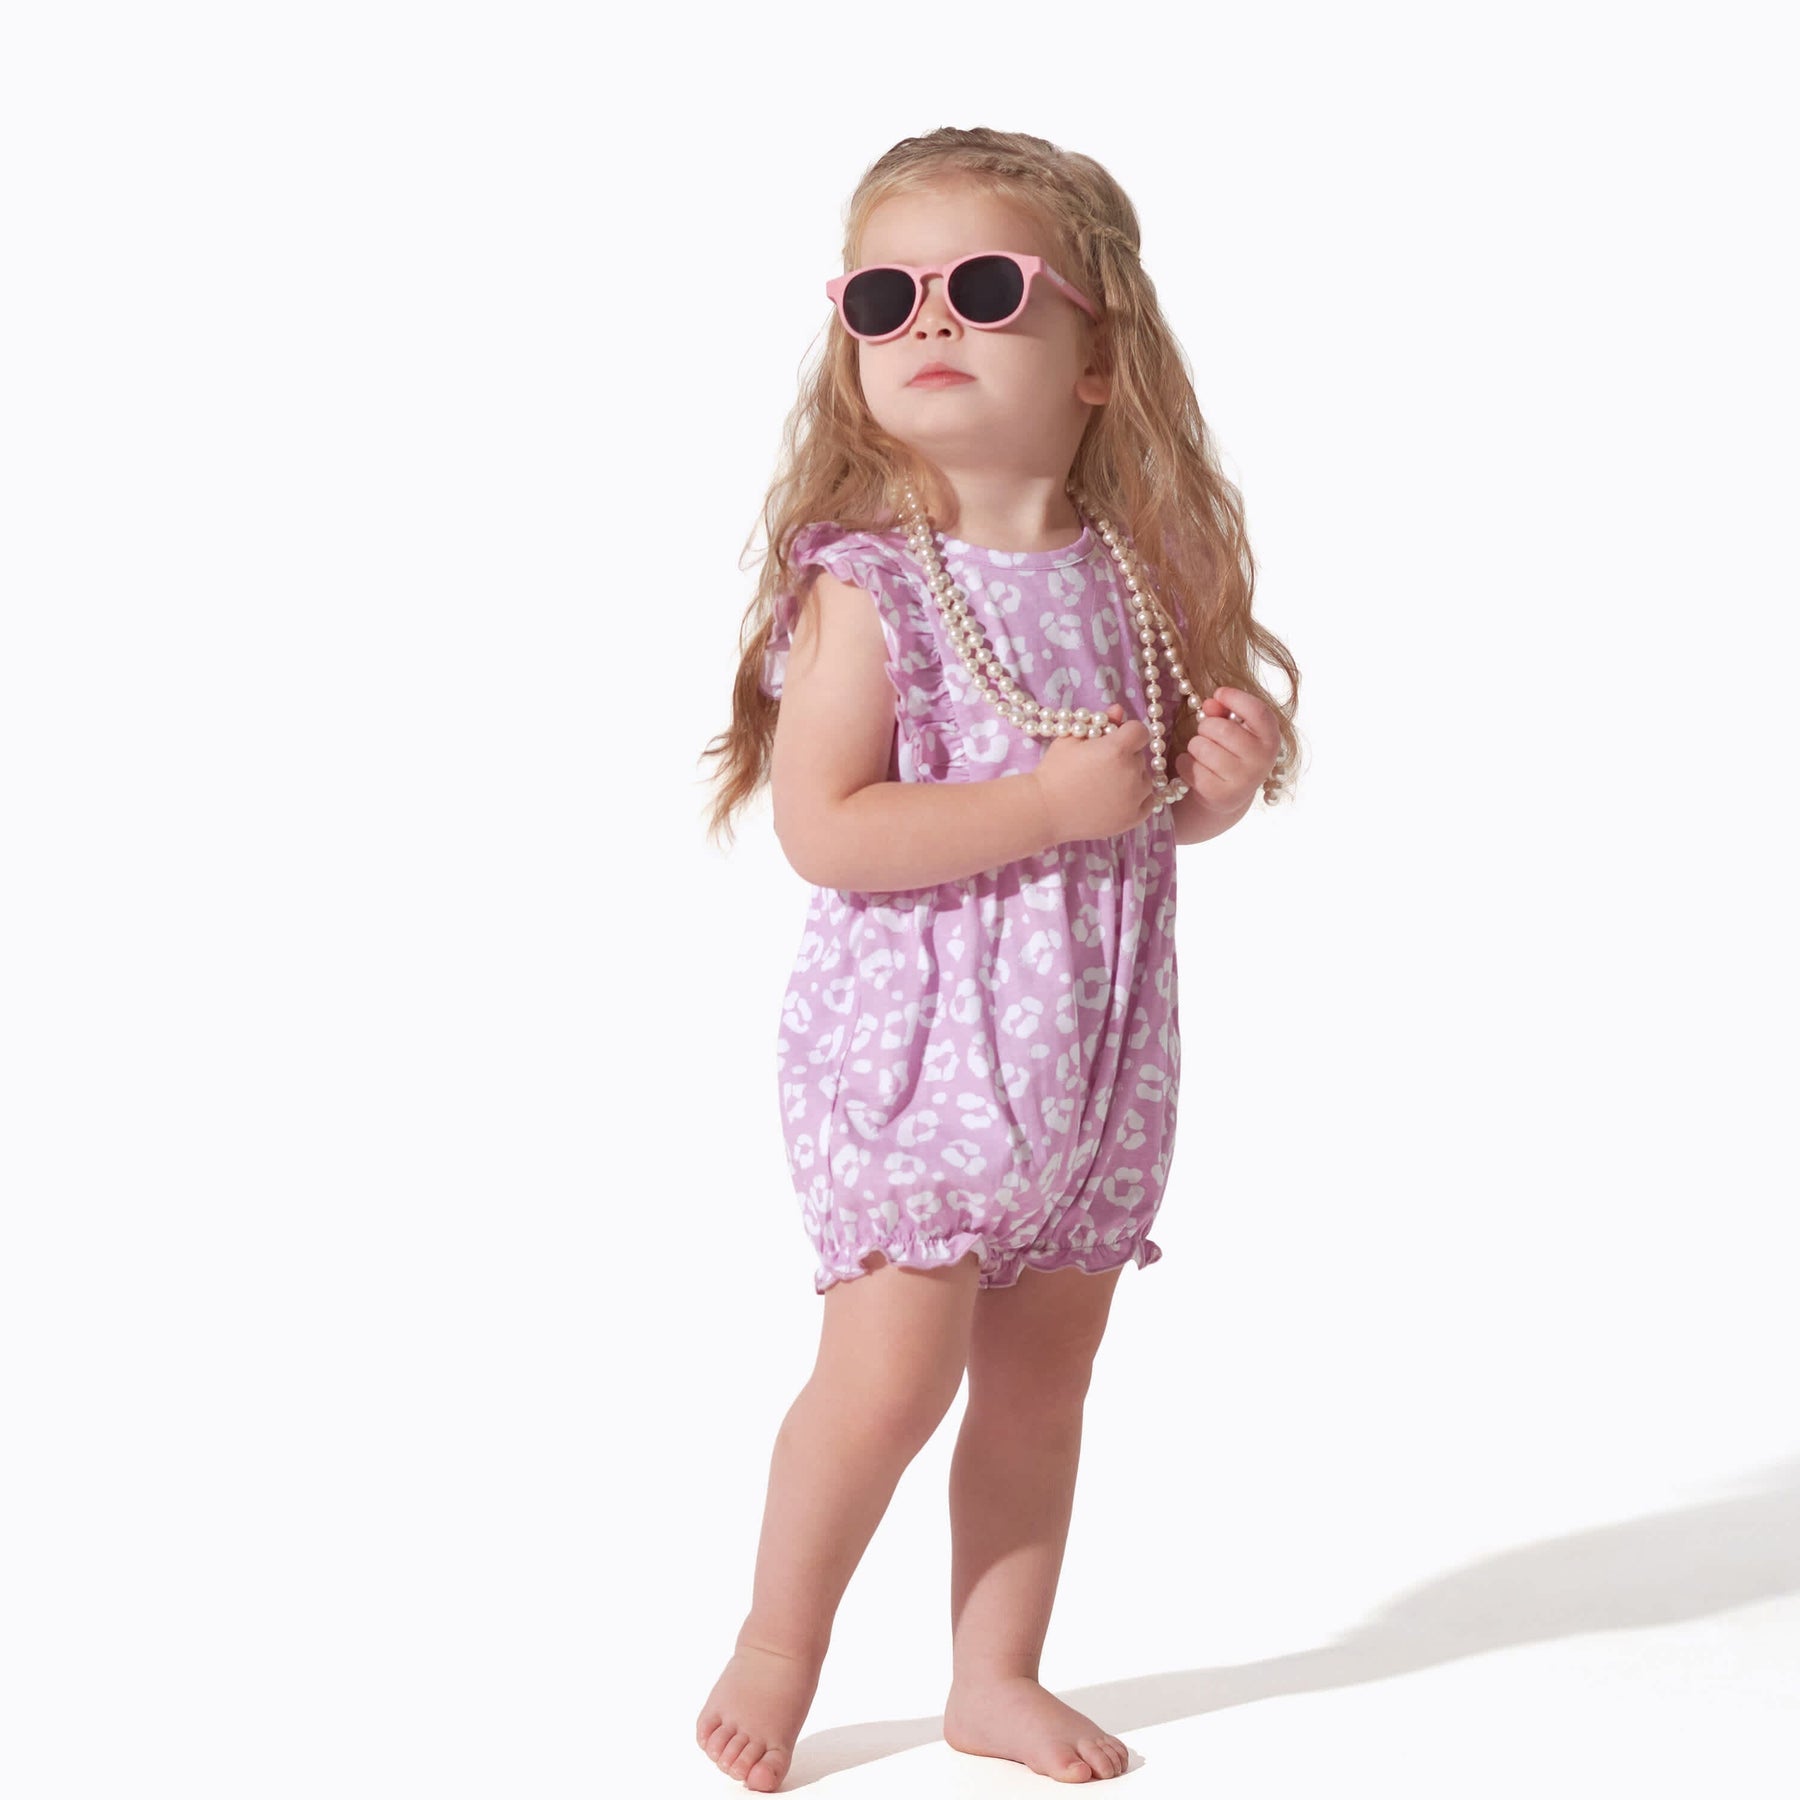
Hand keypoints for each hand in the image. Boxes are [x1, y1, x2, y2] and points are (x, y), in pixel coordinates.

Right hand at [1029, 702, 1157, 844]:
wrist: (1044, 810)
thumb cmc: (1054, 772)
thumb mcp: (1070, 739)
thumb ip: (1098, 722)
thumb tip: (1118, 711)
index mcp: (1117, 749)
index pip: (1140, 731)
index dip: (1127, 732)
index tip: (1115, 739)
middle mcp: (1131, 773)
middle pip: (1140, 756)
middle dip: (1126, 756)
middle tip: (1101, 766)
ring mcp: (1134, 798)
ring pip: (1144, 779)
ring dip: (1132, 778)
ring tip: (1106, 785)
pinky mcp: (1133, 818)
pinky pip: (1147, 801)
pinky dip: (1137, 798)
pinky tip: (1117, 798)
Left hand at [1172, 686, 1277, 813]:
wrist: (1229, 794)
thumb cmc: (1232, 752)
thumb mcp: (1235, 728)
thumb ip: (1223, 711)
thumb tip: (1210, 704)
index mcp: (1270, 739)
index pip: (1258, 712)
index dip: (1236, 698)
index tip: (1219, 693)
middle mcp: (1262, 761)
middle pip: (1221, 728)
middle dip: (1206, 726)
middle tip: (1208, 733)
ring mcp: (1242, 780)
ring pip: (1201, 747)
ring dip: (1195, 745)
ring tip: (1203, 752)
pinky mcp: (1219, 794)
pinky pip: (1189, 766)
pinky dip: (1184, 762)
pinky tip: (1195, 767)